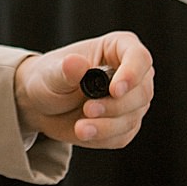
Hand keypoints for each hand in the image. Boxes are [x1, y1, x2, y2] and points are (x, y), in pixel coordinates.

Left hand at [13, 32, 154, 148]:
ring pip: (133, 117)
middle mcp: (131, 73)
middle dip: (115, 106)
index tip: (114, 90)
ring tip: (80, 127)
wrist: (44, 106)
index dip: (132, 73)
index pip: (139, 57)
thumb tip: (75, 63)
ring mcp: (131, 100)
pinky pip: (122, 135)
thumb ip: (65, 70)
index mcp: (118, 48)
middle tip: (88, 110)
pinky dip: (103, 137)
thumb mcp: (51, 72)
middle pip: (142, 92)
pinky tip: (84, 132)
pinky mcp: (124, 125)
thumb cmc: (50, 79)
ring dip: (107, 125)